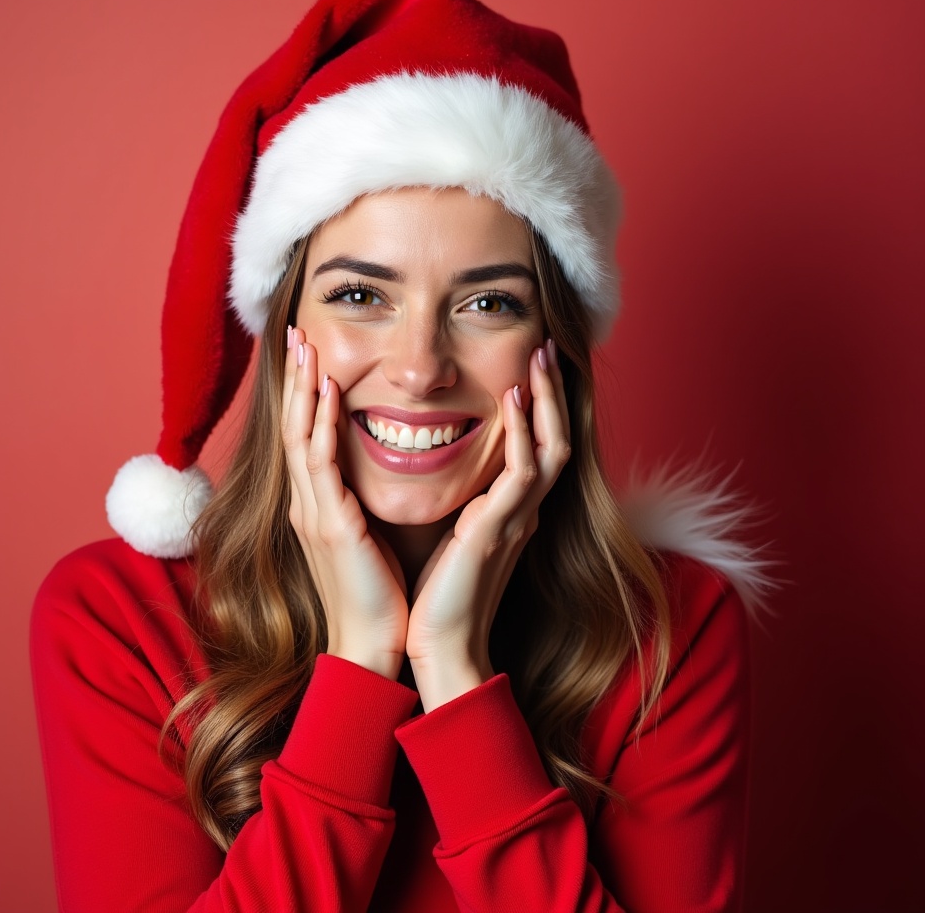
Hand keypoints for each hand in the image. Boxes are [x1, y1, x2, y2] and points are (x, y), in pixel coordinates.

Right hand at [282, 327, 407, 679]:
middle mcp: (306, 503)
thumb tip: (379, 471)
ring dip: (303, 388)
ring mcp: (313, 512)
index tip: (311, 355)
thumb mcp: (367, 537)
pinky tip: (328, 393)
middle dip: (296, 378)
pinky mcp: (331, 525)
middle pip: (294, 426)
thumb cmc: (377, 594)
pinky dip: (322, 424)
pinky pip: (321, 464)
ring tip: (305, 346)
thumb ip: (362, 501)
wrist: (371, 645)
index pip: (306, 437)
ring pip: (300, 436)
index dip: (305, 394)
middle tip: (297, 334)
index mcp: (316, 505)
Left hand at [405, 340, 570, 709]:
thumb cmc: (437, 594)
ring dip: (547, 400)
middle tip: (545, 347)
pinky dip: (522, 434)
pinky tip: (513, 400)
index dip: (539, 406)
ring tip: (539, 358)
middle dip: (553, 392)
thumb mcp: (455, 536)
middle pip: (555, 437)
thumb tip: (456, 476)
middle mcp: (522, 511)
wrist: (438, 647)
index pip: (537, 446)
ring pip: (550, 447)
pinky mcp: (498, 531)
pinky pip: (522, 473)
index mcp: (510, 511)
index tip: (529, 366)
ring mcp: (516, 520)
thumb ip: (465, 505)